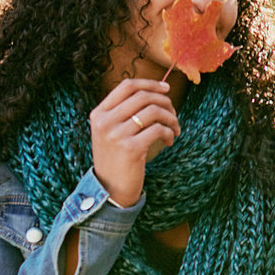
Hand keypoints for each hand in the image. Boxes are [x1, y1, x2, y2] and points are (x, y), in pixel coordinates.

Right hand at [89, 79, 179, 207]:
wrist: (110, 190)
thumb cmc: (116, 158)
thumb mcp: (111, 131)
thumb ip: (124, 112)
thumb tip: (156, 91)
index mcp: (99, 113)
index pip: (127, 86)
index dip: (150, 83)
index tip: (167, 88)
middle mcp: (105, 121)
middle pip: (144, 96)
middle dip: (165, 102)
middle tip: (174, 115)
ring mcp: (116, 135)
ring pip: (153, 111)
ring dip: (171, 119)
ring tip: (174, 130)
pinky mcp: (131, 148)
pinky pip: (158, 130)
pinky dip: (169, 133)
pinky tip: (169, 142)